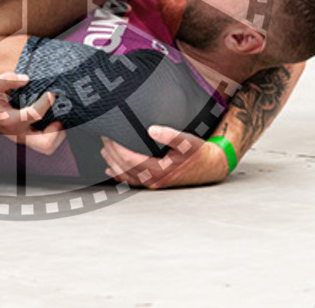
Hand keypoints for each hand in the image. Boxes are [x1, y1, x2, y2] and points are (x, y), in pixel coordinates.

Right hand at [0, 72, 65, 154]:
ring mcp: (24, 137)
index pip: (34, 115)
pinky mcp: (27, 136)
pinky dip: (54, 131)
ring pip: (48, 146)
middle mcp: (19, 133)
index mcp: (10, 121)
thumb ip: (6, 80)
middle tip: (59, 117)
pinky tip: (53, 116)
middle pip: (46, 144)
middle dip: (58, 131)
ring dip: (58, 133)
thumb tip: (26, 79)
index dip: (45, 103)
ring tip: (58, 116)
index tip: (51, 93)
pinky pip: (46, 140)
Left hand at [101, 125, 227, 188]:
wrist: (210, 167)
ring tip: (104, 151)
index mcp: (160, 171)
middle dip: (112, 154)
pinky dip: (121, 176)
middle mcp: (154, 181)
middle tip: (103, 139)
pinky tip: (112, 170)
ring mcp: (154, 184)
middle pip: (125, 168)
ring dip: (113, 164)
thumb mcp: (187, 141)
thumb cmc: (198, 152)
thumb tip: (151, 129)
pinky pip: (133, 182)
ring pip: (127, 177)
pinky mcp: (156, 183)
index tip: (109, 136)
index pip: (130, 160)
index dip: (117, 148)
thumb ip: (170, 134)